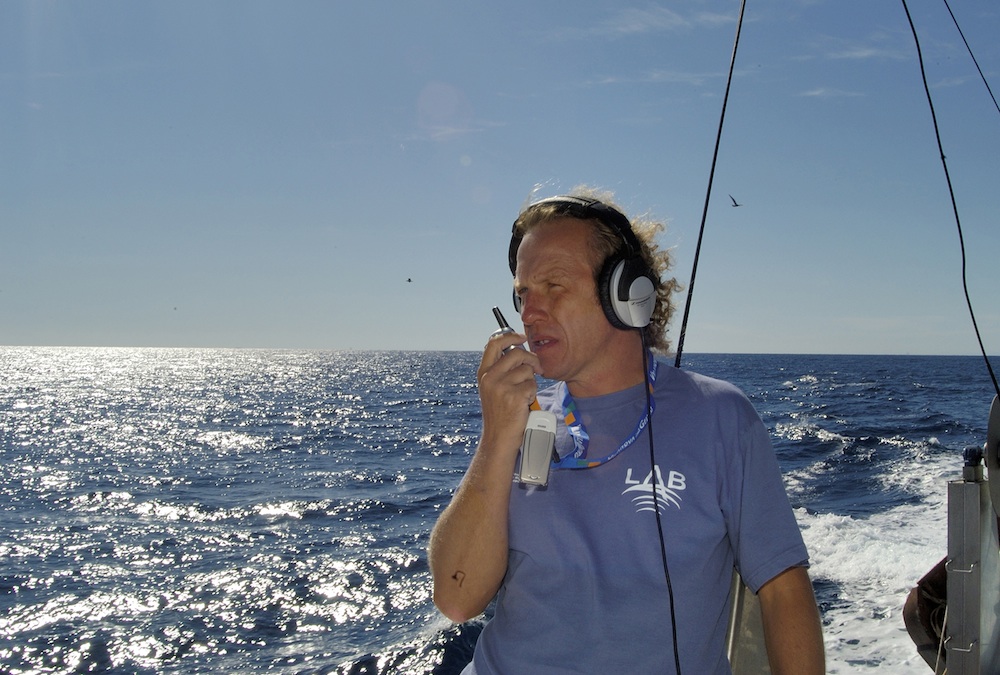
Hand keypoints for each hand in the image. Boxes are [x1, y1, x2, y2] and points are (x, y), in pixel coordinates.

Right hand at [477, 330, 540, 452]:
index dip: (510, 336)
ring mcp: (501, 386)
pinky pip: (532, 384)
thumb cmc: (499, 414)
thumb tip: (518, 350)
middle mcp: (490, 377)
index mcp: (484, 373)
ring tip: (524, 395)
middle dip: (531, 359)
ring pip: (527, 370)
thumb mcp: (491, 389)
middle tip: (537, 367)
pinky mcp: (514, 396)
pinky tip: (524, 404)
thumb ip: (500, 370)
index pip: (494, 343)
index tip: (522, 337)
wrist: (498, 439)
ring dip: (531, 381)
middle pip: (516, 353)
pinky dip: (532, 393)